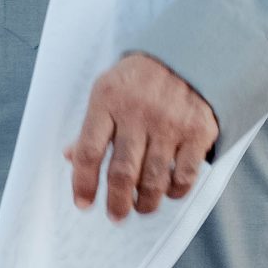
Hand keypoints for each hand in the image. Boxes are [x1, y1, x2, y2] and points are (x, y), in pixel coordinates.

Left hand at [65, 53, 217, 221]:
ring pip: (154, 179)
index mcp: (107, 100)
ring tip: (141, 208)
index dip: (83, 183)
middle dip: (117, 202)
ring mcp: (170, 122)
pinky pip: (185, 174)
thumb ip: (91, 125)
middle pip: (122, 172)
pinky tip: (169, 193)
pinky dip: (175, 191)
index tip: (83, 204)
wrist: (188, 52)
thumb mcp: (107, 90)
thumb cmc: (139, 78)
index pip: (88, 151)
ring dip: (145, 202)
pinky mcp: (198, 130)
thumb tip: (69, 157)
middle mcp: (138, 112)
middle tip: (115, 215)